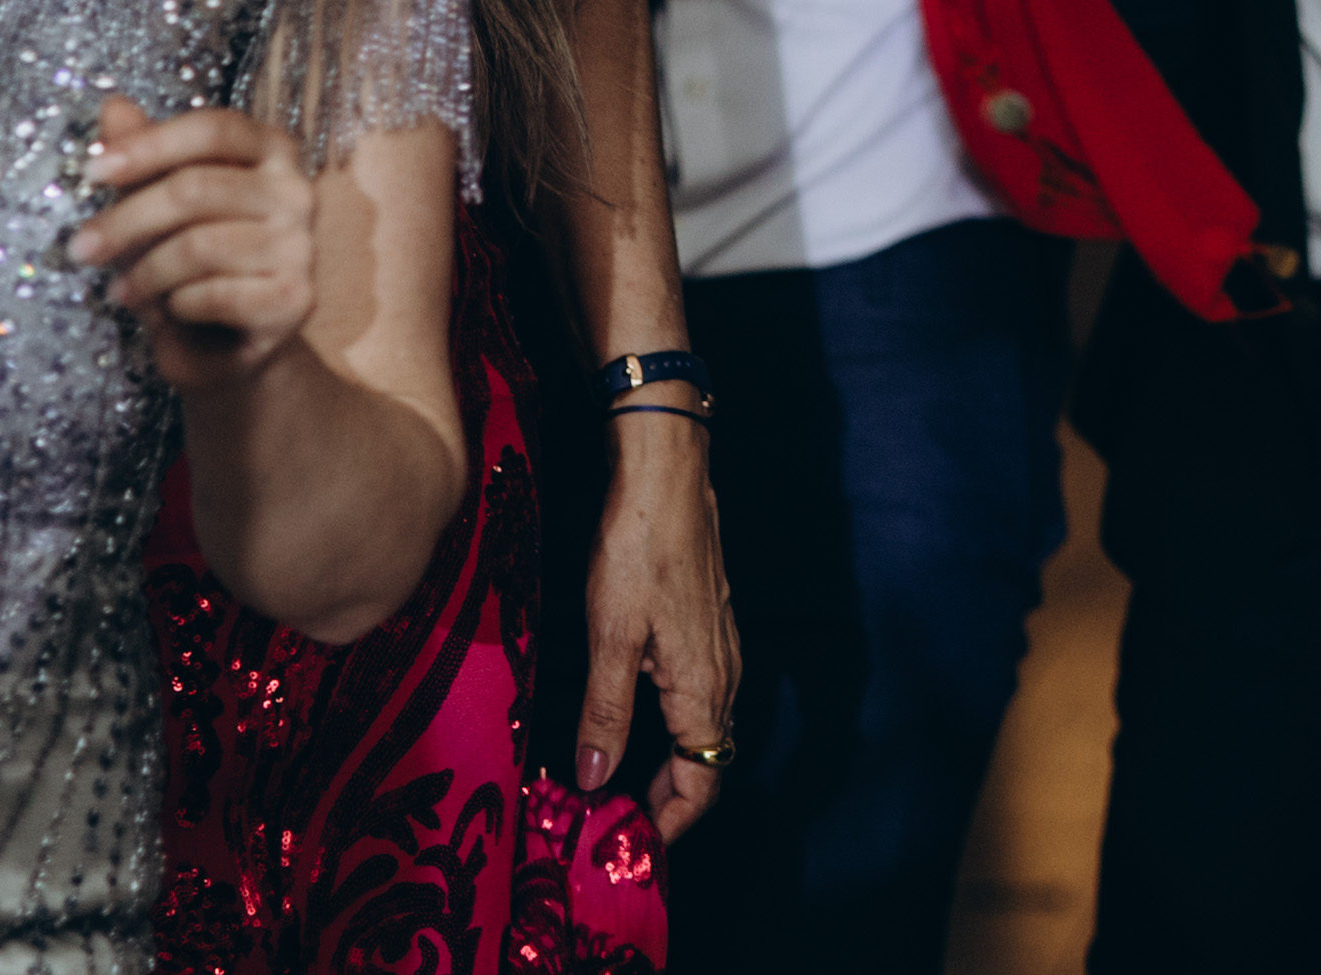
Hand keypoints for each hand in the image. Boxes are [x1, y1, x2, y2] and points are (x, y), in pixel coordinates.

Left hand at [72, 95, 329, 392]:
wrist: (230, 346)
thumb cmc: (192, 264)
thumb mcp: (160, 205)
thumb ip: (143, 156)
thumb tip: (113, 104)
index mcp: (269, 150)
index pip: (213, 129)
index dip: (150, 146)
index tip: (92, 172)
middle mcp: (295, 189)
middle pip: (195, 189)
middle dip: (125, 222)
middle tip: (80, 250)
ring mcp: (302, 245)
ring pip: (200, 246)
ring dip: (146, 272)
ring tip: (122, 291)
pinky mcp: (296, 298)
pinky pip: (216, 295)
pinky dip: (178, 306)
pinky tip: (171, 311)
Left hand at [583, 414, 740, 840]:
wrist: (666, 473)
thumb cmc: (639, 547)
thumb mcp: (611, 635)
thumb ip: (606, 712)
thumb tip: (596, 782)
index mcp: (704, 684)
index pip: (704, 778)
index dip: (672, 823)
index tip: (628, 846)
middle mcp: (723, 673)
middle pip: (706, 760)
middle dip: (666, 802)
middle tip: (611, 825)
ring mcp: (719, 647)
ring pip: (702, 729)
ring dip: (667, 766)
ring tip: (614, 786)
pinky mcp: (705, 627)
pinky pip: (697, 699)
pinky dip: (669, 730)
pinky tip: (631, 723)